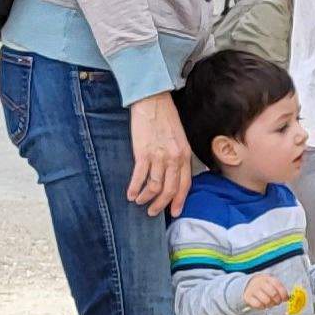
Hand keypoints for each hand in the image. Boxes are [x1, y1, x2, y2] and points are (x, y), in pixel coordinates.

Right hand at [124, 93, 193, 213]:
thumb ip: (179, 157)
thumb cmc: (166, 118)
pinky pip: (139, 177)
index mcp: (185, 155)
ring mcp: (159, 156)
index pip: (184, 185)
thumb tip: (175, 175)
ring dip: (146, 198)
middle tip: (153, 212)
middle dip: (160, 204)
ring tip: (139, 202)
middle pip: (169, 189)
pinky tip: (130, 194)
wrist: (152, 101)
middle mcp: (174, 158)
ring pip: (154, 186)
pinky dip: (134, 188)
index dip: (179, 201)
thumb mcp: (180, 138)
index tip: (174, 212)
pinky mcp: (143, 153)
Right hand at [241, 272, 289, 310]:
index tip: (285, 299)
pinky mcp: (248, 297)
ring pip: (266, 300)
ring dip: (270, 305)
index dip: (283, 294)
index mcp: (268, 278)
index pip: (278, 285)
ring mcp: (253, 289)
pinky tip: (263, 304)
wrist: (249, 284)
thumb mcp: (272, 284)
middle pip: (273, 293)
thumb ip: (280, 289)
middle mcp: (260, 283)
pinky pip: (258, 305)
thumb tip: (287, 298)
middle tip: (277, 302)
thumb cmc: (264, 286)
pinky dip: (262, 307)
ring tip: (270, 304)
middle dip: (278, 300)